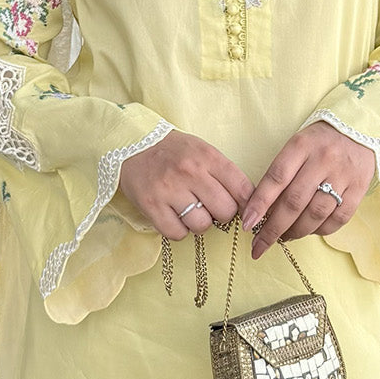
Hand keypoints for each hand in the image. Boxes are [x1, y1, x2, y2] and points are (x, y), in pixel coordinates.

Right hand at [117, 130, 252, 238]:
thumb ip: (224, 173)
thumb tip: (248, 204)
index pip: (242, 188)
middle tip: (210, 207)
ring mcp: (169, 189)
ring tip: (190, 210)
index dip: (248, 205)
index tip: (243, 209)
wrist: (131, 145)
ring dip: (199, 223)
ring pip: (202, 225)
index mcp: (207, 156)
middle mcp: (190, 172)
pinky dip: (179, 230)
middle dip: (222, 214)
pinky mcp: (151, 205)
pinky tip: (174, 216)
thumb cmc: (173, 151)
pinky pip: (177, 233)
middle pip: (225, 211)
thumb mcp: (202, 151)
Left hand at [240, 120, 376, 257]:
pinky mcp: (359, 188)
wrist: (358, 129)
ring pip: (315, 213)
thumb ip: (280, 174)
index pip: (276, 178)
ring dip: (296, 232)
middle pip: (294, 201)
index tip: (247, 223)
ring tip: (284, 237)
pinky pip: (339, 218)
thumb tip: (261, 211)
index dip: (260, 203)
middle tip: (260, 244)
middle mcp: (323, 159)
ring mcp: (343, 175)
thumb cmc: (318, 142)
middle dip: (273, 228)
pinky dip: (321, 230)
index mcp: (301, 145)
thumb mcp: (296, 147)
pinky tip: (310, 231)